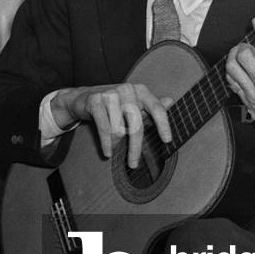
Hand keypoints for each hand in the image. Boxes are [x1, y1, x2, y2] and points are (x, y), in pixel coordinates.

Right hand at [51, 83, 172, 168]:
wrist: (83, 97)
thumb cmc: (113, 104)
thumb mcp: (133, 104)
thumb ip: (151, 106)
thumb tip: (171, 101)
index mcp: (140, 90)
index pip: (156, 108)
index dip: (163, 125)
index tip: (167, 141)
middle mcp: (127, 89)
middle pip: (136, 124)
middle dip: (135, 148)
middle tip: (133, 164)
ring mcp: (110, 94)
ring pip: (119, 129)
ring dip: (117, 144)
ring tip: (115, 150)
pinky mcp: (95, 101)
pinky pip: (104, 128)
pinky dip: (106, 144)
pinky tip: (107, 152)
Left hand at [225, 17, 254, 179]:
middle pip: (244, 56)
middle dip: (243, 46)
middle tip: (247, 46)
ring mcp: (253, 94)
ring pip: (232, 68)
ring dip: (233, 57)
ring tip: (239, 55)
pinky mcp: (246, 102)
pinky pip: (232, 82)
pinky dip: (232, 72)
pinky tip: (238, 70)